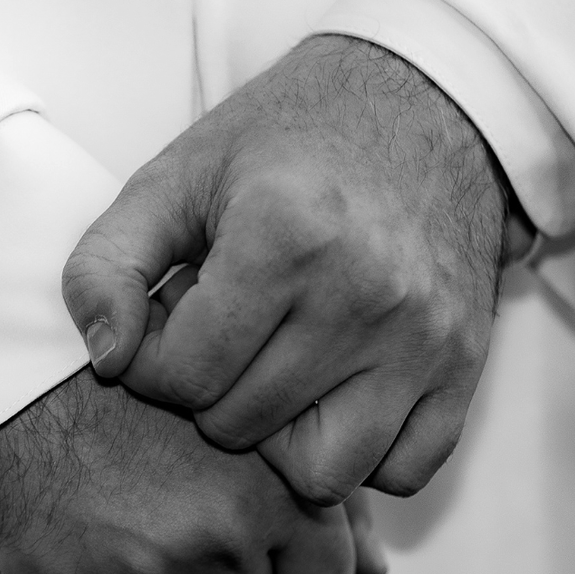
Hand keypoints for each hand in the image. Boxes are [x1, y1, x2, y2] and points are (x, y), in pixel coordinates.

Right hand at [0, 366, 364, 573]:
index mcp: (273, 494)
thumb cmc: (144, 359)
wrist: (18, 339)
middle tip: (169, 487)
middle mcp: (212, 539)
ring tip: (117, 490)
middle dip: (214, 561)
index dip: (291, 565)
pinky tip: (70, 514)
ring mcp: (133, 569)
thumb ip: (326, 491)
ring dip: (146, 573)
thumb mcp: (254, 404)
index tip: (256, 533)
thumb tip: (374, 573)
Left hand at [62, 34, 521, 506]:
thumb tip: (107, 359)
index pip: (182, 376)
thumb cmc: (288, 141)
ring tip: (275, 369)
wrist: (426, 102)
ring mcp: (425, 336)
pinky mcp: (467, 363)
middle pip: (242, 425)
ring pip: (323, 472)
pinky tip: (337, 392)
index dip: (152, 357)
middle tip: (224, 331)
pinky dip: (364, 452)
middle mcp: (364, 293)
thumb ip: (108, 263)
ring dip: (282, 437)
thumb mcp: (176, 175)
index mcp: (285, 235)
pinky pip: (404, 470)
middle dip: (210, 390)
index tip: (172, 315)